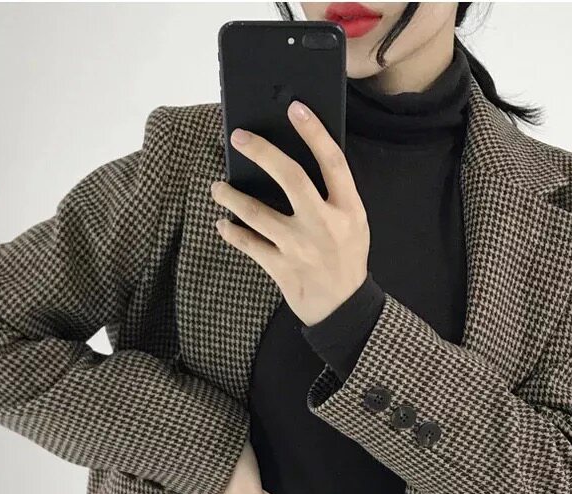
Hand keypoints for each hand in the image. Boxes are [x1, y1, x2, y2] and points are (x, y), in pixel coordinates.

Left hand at [210, 100, 369, 326]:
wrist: (342, 307)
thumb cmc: (346, 258)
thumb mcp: (353, 223)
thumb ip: (334, 195)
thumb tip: (298, 157)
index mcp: (348, 209)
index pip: (332, 161)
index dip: (314, 132)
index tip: (294, 109)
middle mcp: (324, 224)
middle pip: (291, 177)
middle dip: (261, 152)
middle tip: (238, 137)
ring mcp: (300, 248)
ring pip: (258, 213)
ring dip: (232, 197)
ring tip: (217, 187)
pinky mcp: (281, 268)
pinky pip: (249, 245)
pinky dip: (232, 233)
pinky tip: (222, 223)